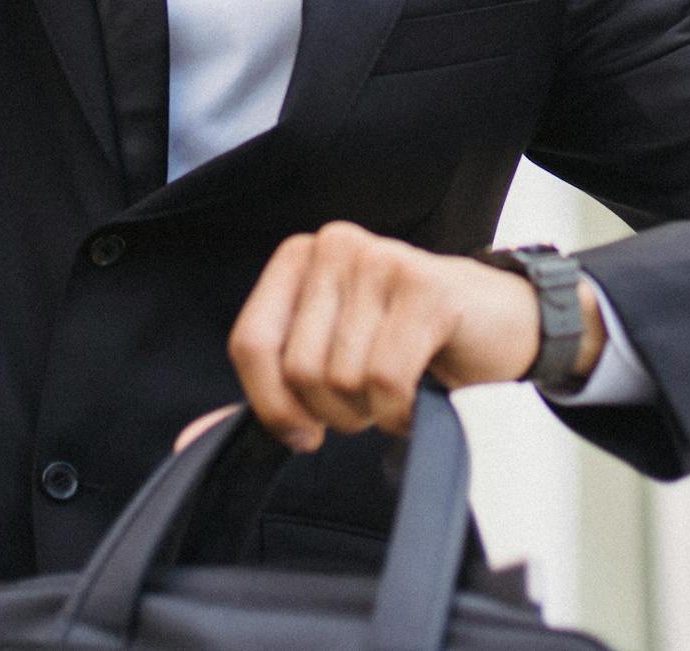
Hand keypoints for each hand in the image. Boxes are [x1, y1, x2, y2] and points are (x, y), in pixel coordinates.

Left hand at [209, 221, 605, 452]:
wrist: (502, 324)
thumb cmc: (408, 343)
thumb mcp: (330, 358)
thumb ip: (266, 393)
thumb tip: (188, 444)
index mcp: (300, 256)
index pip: (250, 342)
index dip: (270, 404)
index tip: (301, 431)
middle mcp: (335, 245)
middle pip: (299, 368)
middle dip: (334, 412)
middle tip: (367, 403)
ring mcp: (381, 261)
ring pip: (342, 378)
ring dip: (371, 411)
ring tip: (396, 391)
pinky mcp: (426, 288)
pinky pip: (386, 378)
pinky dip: (401, 411)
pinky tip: (418, 397)